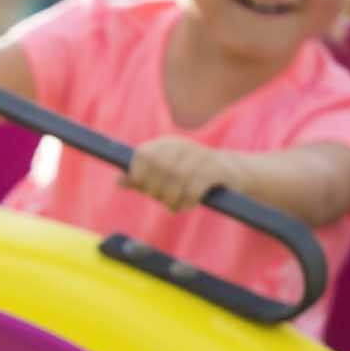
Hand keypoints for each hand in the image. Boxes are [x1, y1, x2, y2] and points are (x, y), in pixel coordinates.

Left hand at [122, 136, 245, 212]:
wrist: (230, 173)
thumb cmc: (188, 177)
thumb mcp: (162, 177)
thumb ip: (140, 179)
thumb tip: (119, 181)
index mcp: (165, 144)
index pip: (142, 155)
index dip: (139, 175)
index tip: (145, 188)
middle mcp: (182, 145)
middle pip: (158, 169)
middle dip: (157, 190)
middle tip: (163, 200)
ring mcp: (201, 155)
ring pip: (175, 180)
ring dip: (172, 199)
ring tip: (175, 205)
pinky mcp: (216, 169)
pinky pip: (193, 189)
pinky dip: (187, 202)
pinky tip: (188, 204)